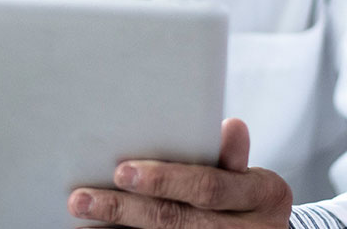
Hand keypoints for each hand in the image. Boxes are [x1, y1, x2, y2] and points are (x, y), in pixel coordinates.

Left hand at [68, 118, 291, 228]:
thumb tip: (230, 126)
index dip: (166, 180)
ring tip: (81, 222)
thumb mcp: (253, 177)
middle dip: (125, 210)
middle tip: (81, 199)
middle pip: (176, 221)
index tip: (121, 171)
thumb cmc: (249, 200)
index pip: (209, 186)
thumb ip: (232, 157)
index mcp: (265, 197)